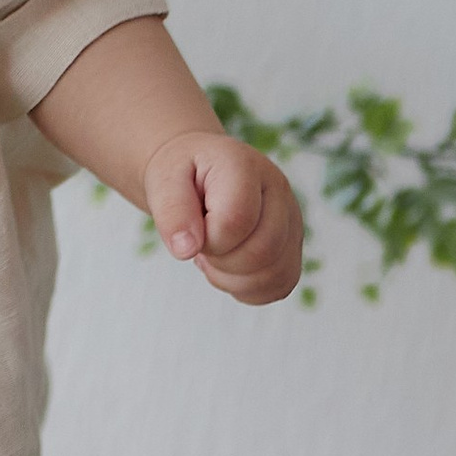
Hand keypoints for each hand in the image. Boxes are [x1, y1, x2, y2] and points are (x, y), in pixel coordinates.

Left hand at [145, 127, 302, 305]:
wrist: (197, 169)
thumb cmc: (181, 173)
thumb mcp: (163, 181)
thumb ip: (172, 212)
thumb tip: (185, 250)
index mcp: (245, 166)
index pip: (236, 221)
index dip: (208, 239)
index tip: (191, 230)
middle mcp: (278, 190)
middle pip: (263, 252)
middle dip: (221, 261)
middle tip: (201, 244)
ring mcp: (291, 218)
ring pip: (276, 274)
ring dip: (234, 279)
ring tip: (214, 254)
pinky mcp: (293, 243)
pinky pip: (281, 284)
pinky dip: (249, 289)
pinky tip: (229, 268)